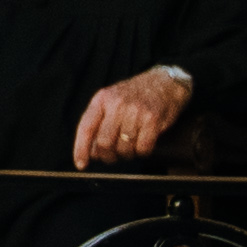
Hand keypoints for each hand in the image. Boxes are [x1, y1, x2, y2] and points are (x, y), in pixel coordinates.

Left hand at [71, 68, 198, 171]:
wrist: (165, 82)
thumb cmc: (136, 94)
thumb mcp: (112, 101)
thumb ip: (99, 123)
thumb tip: (91, 152)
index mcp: (102, 99)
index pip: (86, 128)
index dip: (81, 149)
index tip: (81, 164)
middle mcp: (117, 103)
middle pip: (104, 143)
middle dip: (108, 156)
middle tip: (114, 156)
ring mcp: (135, 111)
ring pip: (123, 148)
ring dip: (127, 155)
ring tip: (131, 147)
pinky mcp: (153, 119)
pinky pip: (143, 148)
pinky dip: (142, 152)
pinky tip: (144, 145)